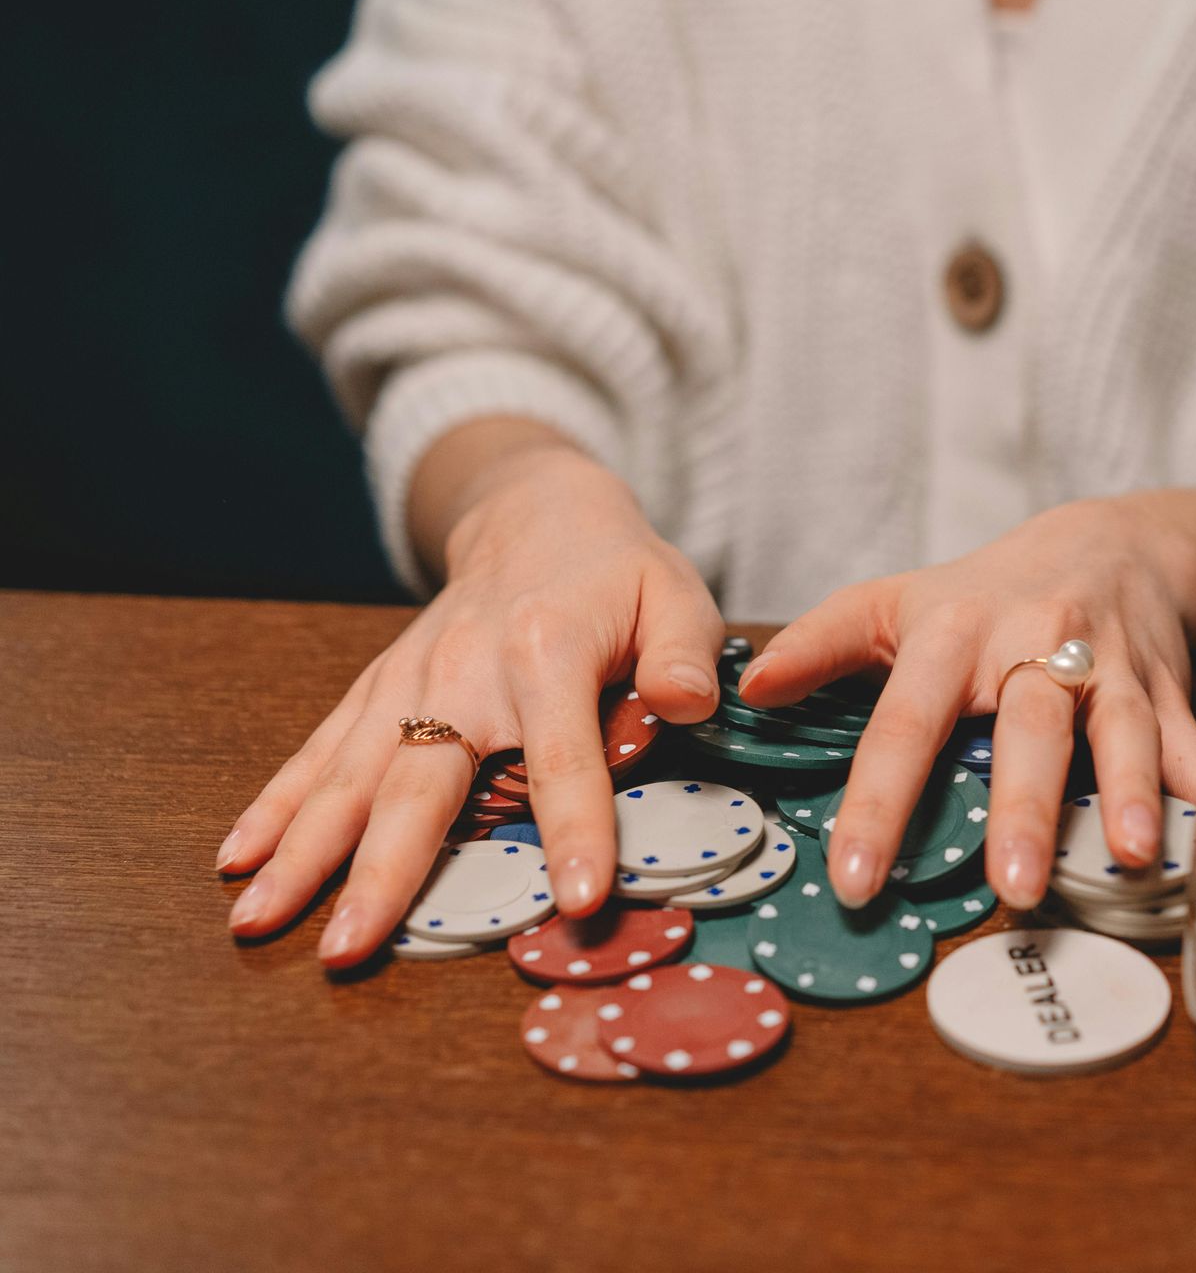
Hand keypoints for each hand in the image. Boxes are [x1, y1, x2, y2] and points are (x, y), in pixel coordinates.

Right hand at [218, 442, 722, 966]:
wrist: (537, 510)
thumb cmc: (619, 571)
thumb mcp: (676, 596)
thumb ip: (686, 653)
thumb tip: (694, 705)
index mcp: (547, 652)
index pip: (565, 758)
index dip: (576, 829)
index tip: (581, 901)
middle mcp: (462, 670)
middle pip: (419, 783)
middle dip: (381, 870)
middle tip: (346, 948)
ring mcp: (409, 680)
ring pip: (349, 774)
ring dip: (302, 851)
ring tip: (258, 921)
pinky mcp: (379, 687)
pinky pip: (321, 748)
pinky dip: (277, 804)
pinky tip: (239, 859)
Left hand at [739, 496, 1195, 909]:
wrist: (1110, 541)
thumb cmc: (985, 591)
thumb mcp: (893, 602)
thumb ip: (821, 644)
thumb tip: (748, 692)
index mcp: (958, 632)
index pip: (907, 720)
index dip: (880, 797)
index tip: (857, 876)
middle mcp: (1039, 646)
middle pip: (1033, 727)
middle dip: (1028, 804)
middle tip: (1016, 885)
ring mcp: (1114, 667)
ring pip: (1128, 732)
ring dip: (1137, 796)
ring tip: (1136, 860)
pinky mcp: (1172, 690)